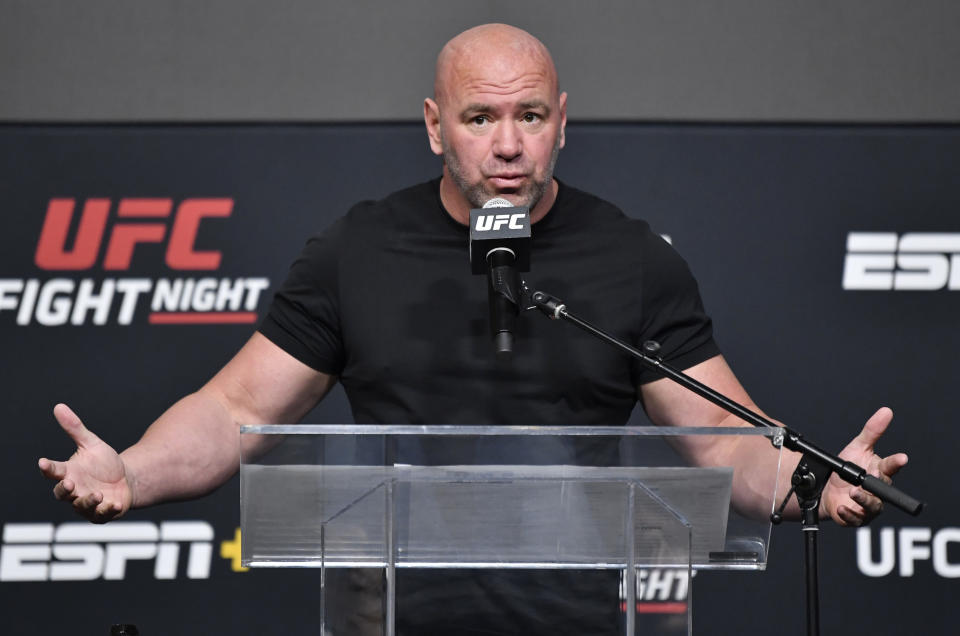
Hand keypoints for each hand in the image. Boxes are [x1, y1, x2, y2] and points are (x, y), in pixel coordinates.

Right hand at [38, 404, 132, 522]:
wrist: (127, 479)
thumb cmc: (104, 462)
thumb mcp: (92, 443)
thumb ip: (75, 428)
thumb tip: (59, 406)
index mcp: (69, 472)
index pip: (54, 471)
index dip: (47, 468)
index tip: (42, 462)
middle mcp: (75, 490)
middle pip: (62, 493)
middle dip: (64, 489)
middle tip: (70, 483)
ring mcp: (87, 503)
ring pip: (81, 506)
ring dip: (88, 501)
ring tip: (98, 494)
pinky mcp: (102, 513)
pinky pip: (102, 514)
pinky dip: (108, 510)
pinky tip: (116, 504)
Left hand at [820, 407, 908, 525]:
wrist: (827, 488)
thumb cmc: (847, 468)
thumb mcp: (857, 447)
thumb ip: (872, 431)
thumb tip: (886, 412)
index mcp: (879, 471)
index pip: (891, 466)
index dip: (896, 462)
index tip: (902, 458)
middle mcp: (877, 491)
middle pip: (882, 488)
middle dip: (878, 484)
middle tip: (871, 478)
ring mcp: (868, 505)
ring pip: (872, 506)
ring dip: (863, 500)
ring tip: (853, 492)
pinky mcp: (856, 517)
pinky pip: (856, 518)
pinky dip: (849, 514)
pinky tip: (842, 507)